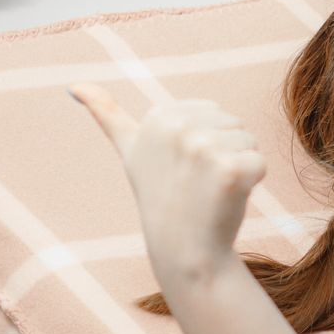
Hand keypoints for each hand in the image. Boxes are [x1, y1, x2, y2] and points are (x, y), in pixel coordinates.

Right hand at [69, 84, 266, 286]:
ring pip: (248, 141)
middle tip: (199, 183)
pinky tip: (228, 200)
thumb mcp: (130, 150)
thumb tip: (74, 85)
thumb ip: (106, 114)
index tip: (183, 167)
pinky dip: (252, 183)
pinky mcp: (230, 170)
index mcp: (159, 116)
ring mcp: (203, 148)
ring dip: (239, 168)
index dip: (206, 141)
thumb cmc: (160, 196)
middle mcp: (178, 128)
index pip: (213, 112)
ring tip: (210, 191)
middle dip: (224, 152)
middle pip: (233, 124)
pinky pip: (259, 163)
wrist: (182, 248)